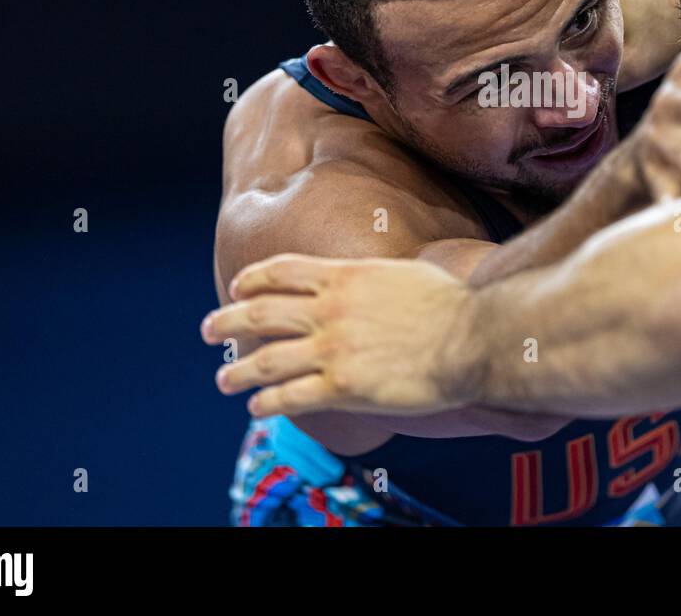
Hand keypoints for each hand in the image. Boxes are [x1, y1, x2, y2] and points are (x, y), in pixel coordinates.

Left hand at [202, 254, 477, 416]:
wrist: (472, 337)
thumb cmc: (452, 304)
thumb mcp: (406, 272)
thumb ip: (376, 276)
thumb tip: (371, 277)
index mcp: (345, 275)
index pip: (282, 272)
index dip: (252, 280)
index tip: (237, 288)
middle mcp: (330, 309)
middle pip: (260, 313)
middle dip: (227, 321)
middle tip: (209, 330)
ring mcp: (333, 348)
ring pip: (265, 360)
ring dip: (237, 371)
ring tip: (223, 379)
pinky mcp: (343, 386)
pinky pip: (289, 396)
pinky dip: (266, 402)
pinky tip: (257, 407)